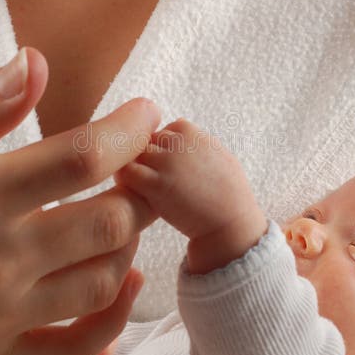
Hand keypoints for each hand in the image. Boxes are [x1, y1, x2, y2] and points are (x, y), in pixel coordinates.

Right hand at [0, 47, 160, 354]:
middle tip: (140, 170)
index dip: (130, 131)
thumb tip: (36, 62)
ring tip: (120, 217)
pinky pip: (79, 350)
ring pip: (105, 282)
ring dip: (129, 244)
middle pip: (110, 221)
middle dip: (142, 188)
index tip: (146, 115)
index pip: (83, 157)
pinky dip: (115, 317)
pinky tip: (122, 282)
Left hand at [115, 118, 266, 273]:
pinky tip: (134, 192)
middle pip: (146, 141)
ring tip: (142, 187)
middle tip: (152, 179)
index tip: (168, 167)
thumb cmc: (229, 195)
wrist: (230, 224)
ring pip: (133, 154)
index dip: (163, 149)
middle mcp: (179, 143)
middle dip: (147, 159)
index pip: (164, 130)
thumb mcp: (218, 156)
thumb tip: (176, 140)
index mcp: (193, 133)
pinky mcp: (155, 185)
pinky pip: (127, 172)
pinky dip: (124, 179)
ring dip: (134, 168)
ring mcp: (166, 162)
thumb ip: (195, 144)